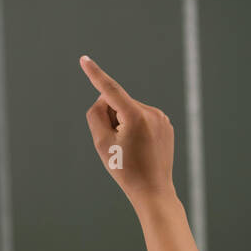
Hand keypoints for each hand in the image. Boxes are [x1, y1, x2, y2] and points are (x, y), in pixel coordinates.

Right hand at [80, 55, 175, 203]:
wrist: (153, 191)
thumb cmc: (124, 170)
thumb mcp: (102, 144)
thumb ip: (97, 115)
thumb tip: (105, 98)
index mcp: (136, 116)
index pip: (110, 89)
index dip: (95, 74)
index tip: (84, 59)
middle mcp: (152, 112)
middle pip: (118, 103)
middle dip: (111, 118)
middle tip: (116, 145)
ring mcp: (162, 118)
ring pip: (130, 111)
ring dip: (123, 124)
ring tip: (130, 149)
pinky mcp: (166, 124)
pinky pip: (142, 118)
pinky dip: (135, 128)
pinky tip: (140, 148)